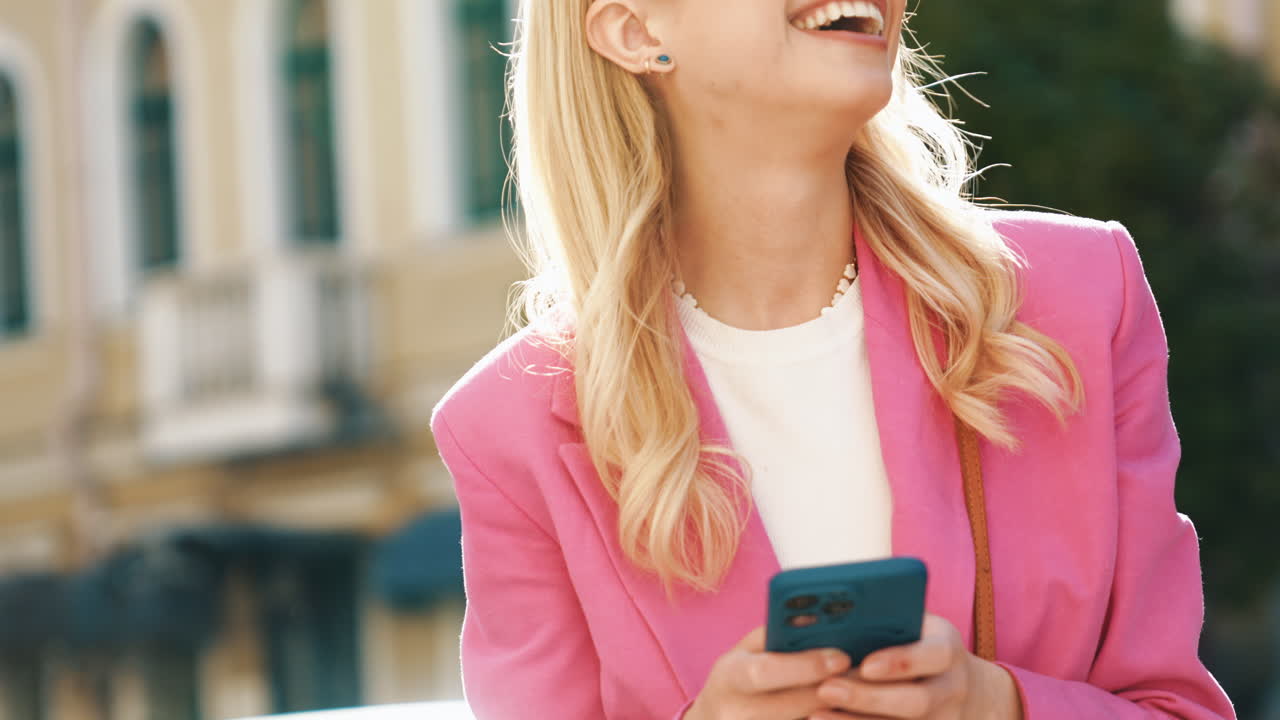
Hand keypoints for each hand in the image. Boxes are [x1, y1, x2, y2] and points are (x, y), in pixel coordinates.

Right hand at [683, 625, 850, 719]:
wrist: (720, 717)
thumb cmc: (740, 677)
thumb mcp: (747, 650)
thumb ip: (778, 633)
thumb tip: (818, 616)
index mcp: (729, 677)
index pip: (766, 671)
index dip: (806, 665)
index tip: (841, 657)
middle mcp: (737, 713)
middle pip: (796, 705)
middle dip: (837, 688)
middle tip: (870, 675)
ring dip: (840, 710)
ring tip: (865, 693)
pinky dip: (830, 718)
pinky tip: (847, 711)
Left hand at [808, 614, 1024, 719]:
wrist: (958, 686)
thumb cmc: (918, 644)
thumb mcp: (914, 625)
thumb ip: (886, 621)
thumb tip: (835, 615)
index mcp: (948, 651)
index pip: (932, 656)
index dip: (900, 662)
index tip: (866, 665)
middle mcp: (951, 690)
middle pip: (916, 702)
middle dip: (869, 698)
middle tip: (826, 689)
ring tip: (816, 714)